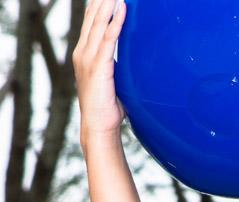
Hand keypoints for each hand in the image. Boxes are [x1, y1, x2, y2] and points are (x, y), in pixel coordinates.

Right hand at [72, 0, 126, 146]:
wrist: (98, 127)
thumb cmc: (107, 109)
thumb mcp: (111, 82)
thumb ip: (116, 68)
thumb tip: (132, 63)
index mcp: (84, 55)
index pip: (90, 22)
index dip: (99, 4)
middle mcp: (83, 52)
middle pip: (92, 16)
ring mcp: (88, 59)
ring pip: (98, 23)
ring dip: (108, 3)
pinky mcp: (98, 67)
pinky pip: (107, 39)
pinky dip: (114, 22)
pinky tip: (122, 9)